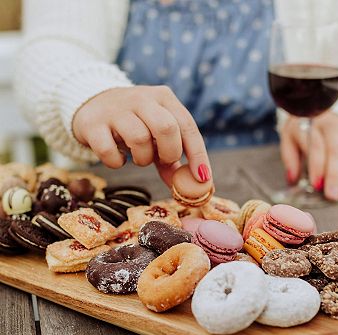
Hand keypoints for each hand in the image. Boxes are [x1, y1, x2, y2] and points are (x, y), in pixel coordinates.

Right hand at [73, 86, 211, 185]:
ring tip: (138, 157)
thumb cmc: (133, 123)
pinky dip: (116, 162)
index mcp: (163, 98)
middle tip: (162, 160)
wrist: (90, 104)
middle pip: (166, 128)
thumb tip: (186, 188)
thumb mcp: (155, 134)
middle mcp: (141, 98)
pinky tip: (117, 157)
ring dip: (142, 158)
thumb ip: (170, 159)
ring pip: (139, 138)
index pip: (187, 125)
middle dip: (169, 152)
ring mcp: (116, 108)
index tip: (202, 178)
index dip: (197, 154)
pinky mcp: (93, 123)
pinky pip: (109, 150)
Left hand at [280, 112, 337, 200]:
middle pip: (335, 151)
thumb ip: (290, 160)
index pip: (316, 147)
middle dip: (334, 175)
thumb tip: (291, 180)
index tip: (316, 185)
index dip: (317, 167)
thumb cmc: (300, 130)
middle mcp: (330, 125)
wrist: (315, 109)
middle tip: (331, 195)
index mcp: (309, 125)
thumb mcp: (288, 141)